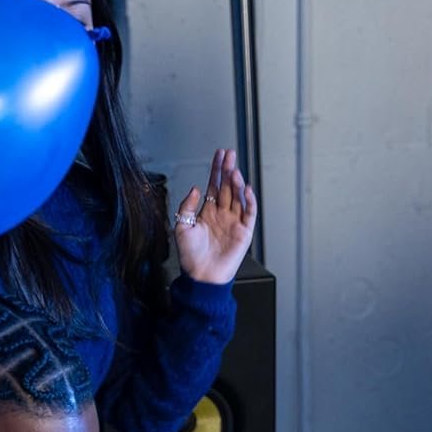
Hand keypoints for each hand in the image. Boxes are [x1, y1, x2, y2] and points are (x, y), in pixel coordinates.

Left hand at [173, 148, 257, 285]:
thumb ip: (187, 206)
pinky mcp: (244, 233)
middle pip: (227, 187)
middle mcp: (222, 215)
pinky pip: (249, 213)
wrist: (201, 277)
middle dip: (229, 170)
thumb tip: (196, 189)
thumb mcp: (181, 226)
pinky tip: (246, 190)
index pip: (214, 185)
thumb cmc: (191, 257)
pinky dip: (250, 201)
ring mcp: (234, 223)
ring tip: (234, 171)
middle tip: (230, 155)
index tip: (219, 155)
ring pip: (238, 197)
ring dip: (237, 183)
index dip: (216, 170)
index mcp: (207, 212)